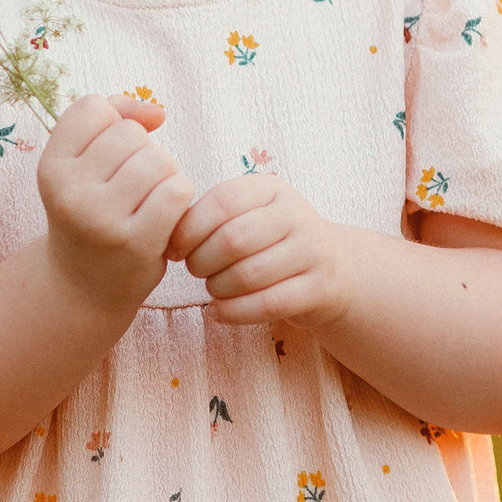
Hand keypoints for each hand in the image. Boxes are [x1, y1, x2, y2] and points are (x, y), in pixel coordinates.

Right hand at [35, 95, 191, 312]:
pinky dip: (179, 197)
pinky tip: (164, 215)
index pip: (94, 108)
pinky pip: (177, 190)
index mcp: (50, 167)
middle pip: (131, 134)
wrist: (83, 285)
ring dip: (164, 175)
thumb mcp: (81, 162)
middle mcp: (69, 192)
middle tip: (130, 186)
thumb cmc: (90, 211)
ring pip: (158, 160)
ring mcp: (101, 219)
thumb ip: (115, 118)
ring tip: (147, 200)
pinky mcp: (136, 242)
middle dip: (141, 152)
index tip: (108, 156)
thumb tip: (158, 113)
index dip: (112, 124)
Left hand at [171, 172, 354, 326]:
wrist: (335, 270)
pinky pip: (268, 304)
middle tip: (194, 270)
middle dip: (202, 261)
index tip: (175, 249)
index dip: (190, 228)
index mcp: (271, 188)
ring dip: (217, 288)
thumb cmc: (271, 241)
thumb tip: (166, 234)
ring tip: (211, 288)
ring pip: (249, 275)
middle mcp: (296, 214)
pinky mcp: (322, 288)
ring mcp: (313, 251)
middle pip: (233, 240)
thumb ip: (211, 216)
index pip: (223, 201)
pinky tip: (217, 313)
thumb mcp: (248, 215)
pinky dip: (234, 312)